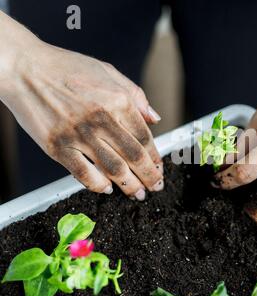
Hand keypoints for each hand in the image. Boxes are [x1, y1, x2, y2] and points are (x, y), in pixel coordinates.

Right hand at [0, 12, 162, 199]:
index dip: (155, 157)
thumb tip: (154, 119)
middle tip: (155, 187)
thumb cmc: (66, 68)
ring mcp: (79, 135)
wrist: (24, 69)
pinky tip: (107, 189)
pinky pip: (84, 174)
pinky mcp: (58, 147)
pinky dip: (99, 185)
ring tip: (137, 193)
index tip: (158, 167)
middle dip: (149, 176)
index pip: (145, 137)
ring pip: (114, 169)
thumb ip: (136, 96)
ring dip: (130, 186)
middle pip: (134, 157)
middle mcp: (102, 119)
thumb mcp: (109, 72)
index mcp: (118, 100)